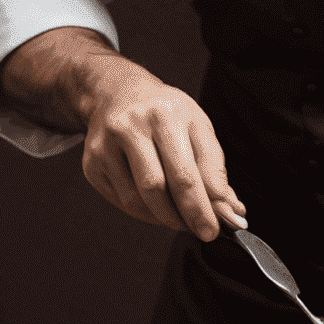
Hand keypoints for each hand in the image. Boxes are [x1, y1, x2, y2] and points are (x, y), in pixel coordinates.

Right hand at [79, 52, 245, 239]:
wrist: (119, 92)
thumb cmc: (166, 113)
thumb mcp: (198, 128)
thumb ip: (215, 170)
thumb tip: (232, 212)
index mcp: (165, 114)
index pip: (185, 173)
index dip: (201, 208)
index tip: (214, 230)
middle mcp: (131, 126)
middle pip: (157, 188)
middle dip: (184, 217)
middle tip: (202, 231)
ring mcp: (106, 145)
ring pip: (137, 200)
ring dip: (164, 218)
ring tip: (182, 218)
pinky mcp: (91, 162)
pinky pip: (121, 201)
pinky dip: (144, 212)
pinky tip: (157, 207)